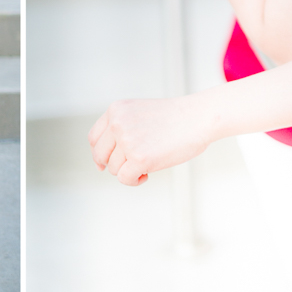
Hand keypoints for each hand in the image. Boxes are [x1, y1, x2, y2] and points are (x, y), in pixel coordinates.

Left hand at [87, 94, 213, 185]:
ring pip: (114, 169)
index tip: (103, 164)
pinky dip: (135, 181)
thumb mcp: (138, 113)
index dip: (99, 153)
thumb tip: (103, 161)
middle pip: (101, 155)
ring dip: (129, 171)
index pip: (94, 138)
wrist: (197, 118)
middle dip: (113, 165)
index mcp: (116, 110)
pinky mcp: (138, 158)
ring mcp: (126, 140)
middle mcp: (117, 123)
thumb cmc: (174, 119)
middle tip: (130, 167)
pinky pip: (125, 178)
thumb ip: (121, 128)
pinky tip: (146, 175)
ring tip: (148, 164)